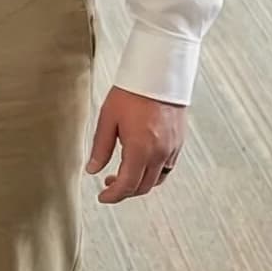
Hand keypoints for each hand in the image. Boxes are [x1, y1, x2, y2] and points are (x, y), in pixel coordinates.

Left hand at [85, 86, 185, 203]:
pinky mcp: (178, 142)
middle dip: (125, 192)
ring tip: (124, 174)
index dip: (113, 196)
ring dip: (140, 183)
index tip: (103, 197)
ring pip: (157, 180)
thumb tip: (92, 170)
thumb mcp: (108, 118)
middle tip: (109, 185)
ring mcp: (172, 148)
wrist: (159, 73)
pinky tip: (141, 162)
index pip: (127, 186)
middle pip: (143, 187)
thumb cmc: (132, 92)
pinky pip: (167, 167)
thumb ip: (100, 148)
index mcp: (140, 149)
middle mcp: (159, 153)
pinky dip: (154, 172)